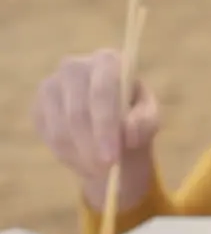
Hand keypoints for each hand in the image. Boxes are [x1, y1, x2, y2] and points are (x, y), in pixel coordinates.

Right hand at [31, 49, 160, 209]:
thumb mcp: (149, 120)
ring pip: (60, 127)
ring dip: (80, 155)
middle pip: (77, 111)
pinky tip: (85, 161)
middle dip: (91, 146)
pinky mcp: (38, 105)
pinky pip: (48, 135)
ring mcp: (52, 84)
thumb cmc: (135, 118)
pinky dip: (67, 155)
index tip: (112, 158)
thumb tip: (128, 132)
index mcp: (108, 61)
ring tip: (100, 170)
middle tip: (105, 171)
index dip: (106, 126)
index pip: (102, 92)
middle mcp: (75, 66)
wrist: (111, 126)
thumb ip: (145, 123)